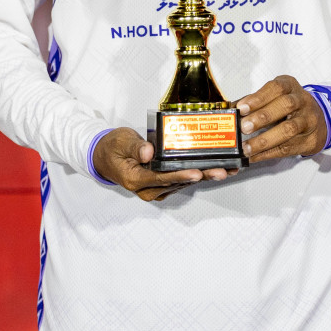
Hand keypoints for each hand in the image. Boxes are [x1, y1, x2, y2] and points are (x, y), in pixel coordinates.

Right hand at [90, 126, 234, 201]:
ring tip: (226, 170)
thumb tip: (149, 151)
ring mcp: (155, 188)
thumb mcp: (120, 141)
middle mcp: (147, 188)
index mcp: (135, 179)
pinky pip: (181, 179)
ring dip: (204, 175)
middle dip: (201, 176)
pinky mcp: (162, 184)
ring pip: (183, 182)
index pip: (161, 178)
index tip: (197, 172)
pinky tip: (213, 168)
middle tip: (222, 171)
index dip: (180, 174)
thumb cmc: (112, 148)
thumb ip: (135, 147)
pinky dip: (197, 173)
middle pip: (178, 182)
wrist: (105, 157)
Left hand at [235, 75, 327, 163]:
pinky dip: (268, 153)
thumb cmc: (289, 107)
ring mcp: (309, 120)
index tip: (241, 108)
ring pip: (289, 129)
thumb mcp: (274, 97)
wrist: (319, 120)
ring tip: (247, 147)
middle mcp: (302, 101)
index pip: (276, 88)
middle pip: (285, 106)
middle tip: (244, 127)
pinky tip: (254, 156)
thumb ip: (254, 102)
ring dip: (265, 140)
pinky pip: (288, 148)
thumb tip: (230, 110)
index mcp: (290, 86)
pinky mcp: (310, 140)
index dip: (258, 98)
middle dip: (263, 117)